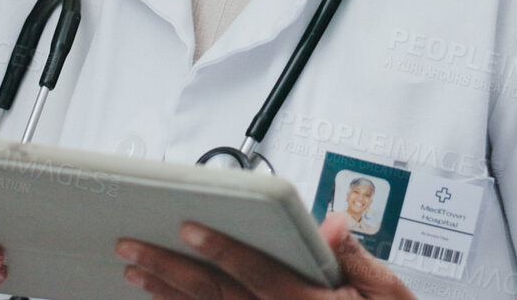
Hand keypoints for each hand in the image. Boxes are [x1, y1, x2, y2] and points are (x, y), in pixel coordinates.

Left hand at [116, 213, 414, 299]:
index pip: (256, 272)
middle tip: (132, 247)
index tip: (190, 226)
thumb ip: (355, 258)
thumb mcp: (385, 293)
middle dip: (170, 268)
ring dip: (166, 291)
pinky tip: (158, 297)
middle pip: (215, 293)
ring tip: (132, 270)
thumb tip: (334, 224)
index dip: (222, 249)